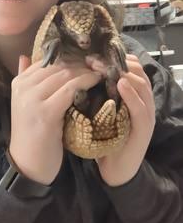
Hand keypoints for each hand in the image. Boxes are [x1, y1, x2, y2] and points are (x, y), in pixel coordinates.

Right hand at [9, 55, 100, 184]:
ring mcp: (32, 98)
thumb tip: (25, 55)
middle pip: (58, 66)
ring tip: (103, 71)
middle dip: (82, 63)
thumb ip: (26, 79)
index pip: (49, 60)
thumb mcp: (27, 104)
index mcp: (19, 82)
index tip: (90, 59)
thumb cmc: (34, 135)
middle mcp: (23, 86)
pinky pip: (71, 89)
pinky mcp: (45, 112)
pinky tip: (98, 81)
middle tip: (101, 63)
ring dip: (87, 71)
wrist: (29, 165)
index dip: (71, 58)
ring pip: (66, 74)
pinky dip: (86, 82)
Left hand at [87, 54, 155, 186]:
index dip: (112, 57)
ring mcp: (146, 114)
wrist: (113, 168)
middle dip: (115, 61)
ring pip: (142, 85)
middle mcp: (143, 100)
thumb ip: (96, 90)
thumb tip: (77, 69)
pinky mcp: (144, 129)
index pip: (129, 66)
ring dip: (122, 73)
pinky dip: (132, 94)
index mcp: (132, 93)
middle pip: (137, 70)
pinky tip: (120, 85)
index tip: (91, 54)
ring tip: (102, 67)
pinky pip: (141, 108)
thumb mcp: (99, 108)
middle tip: (93, 59)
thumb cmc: (103, 135)